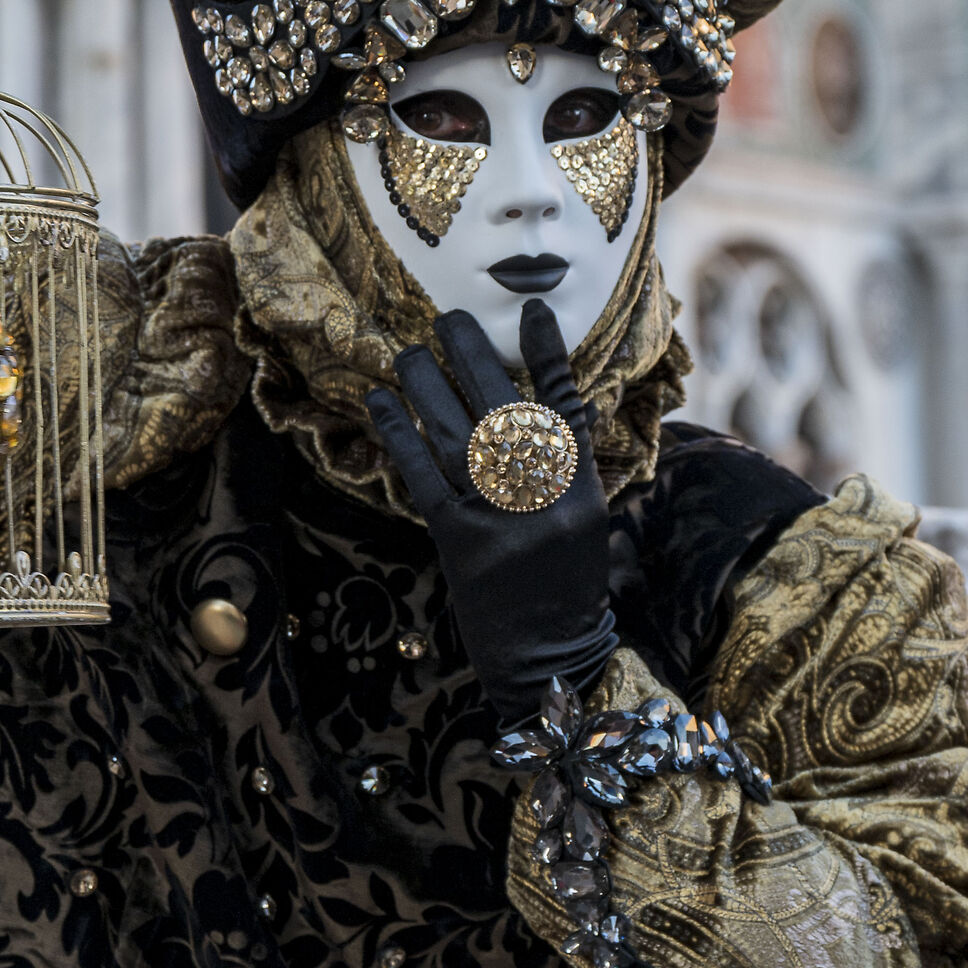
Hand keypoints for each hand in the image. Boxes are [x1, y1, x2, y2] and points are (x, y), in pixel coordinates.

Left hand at [366, 300, 615, 726]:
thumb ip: (572, 460)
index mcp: (583, 490)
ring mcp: (499, 522)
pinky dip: (400, 436)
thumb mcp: (587, 519)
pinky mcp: (458, 543)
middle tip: (449, 317)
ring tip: (408, 352)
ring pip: (459, 437)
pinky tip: (381, 403)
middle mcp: (544, 501)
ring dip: (428, 389)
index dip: (550, 355)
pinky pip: (423, 478)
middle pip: (506, 411)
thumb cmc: (566, 582)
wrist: (546, 659)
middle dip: (475, 359)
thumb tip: (560, 398)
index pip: (567, 407)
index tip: (532, 308)